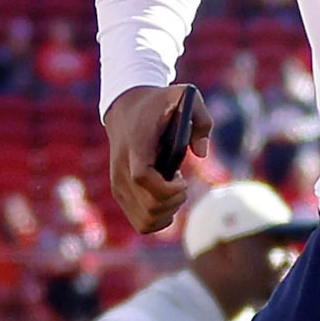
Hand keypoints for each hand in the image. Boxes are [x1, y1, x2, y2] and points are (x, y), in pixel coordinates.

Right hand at [103, 84, 212, 235]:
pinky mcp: (119, 193)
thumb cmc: (159, 104)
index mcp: (135, 146)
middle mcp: (121, 169)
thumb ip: (201, 119)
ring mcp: (118, 184)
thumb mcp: (184, 97)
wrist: (125, 108)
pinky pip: (141, 223)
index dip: (167, 187)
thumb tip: (202, 153)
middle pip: (149, 206)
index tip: (181, 179)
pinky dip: (160, 218)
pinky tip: (166, 197)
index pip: (142, 178)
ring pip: (146, 221)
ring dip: (168, 211)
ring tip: (173, 189)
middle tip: (181, 182)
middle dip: (175, 200)